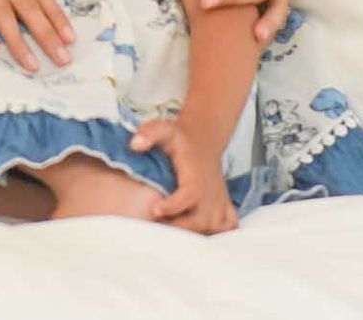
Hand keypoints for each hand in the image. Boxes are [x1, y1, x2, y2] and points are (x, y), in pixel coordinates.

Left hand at [130, 119, 237, 233]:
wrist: (202, 140)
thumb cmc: (179, 138)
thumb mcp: (163, 129)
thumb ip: (149, 133)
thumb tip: (135, 144)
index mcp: (194, 175)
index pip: (189, 195)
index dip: (173, 206)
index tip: (155, 210)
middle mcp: (210, 190)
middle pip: (201, 219)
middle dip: (179, 227)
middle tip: (155, 228)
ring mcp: (219, 199)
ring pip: (213, 227)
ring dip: (193, 233)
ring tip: (169, 233)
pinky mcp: (224, 204)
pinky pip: (228, 226)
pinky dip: (215, 233)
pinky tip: (195, 232)